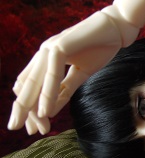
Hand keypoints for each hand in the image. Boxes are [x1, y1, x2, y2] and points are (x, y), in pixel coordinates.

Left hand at [8, 6, 138, 134]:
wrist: (116, 28)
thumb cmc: (100, 48)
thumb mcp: (81, 74)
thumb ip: (65, 90)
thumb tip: (50, 111)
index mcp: (46, 59)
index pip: (31, 86)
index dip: (28, 106)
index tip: (34, 127)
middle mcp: (43, 53)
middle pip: (26, 84)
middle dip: (21, 108)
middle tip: (16, 128)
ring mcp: (50, 48)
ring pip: (35, 81)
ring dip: (31, 104)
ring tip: (31, 124)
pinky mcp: (61, 46)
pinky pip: (51, 74)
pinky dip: (47, 93)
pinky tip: (46, 110)